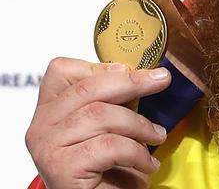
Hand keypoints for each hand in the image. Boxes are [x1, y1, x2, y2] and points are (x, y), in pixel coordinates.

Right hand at [25, 57, 171, 188]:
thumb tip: (145, 73)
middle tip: (162, 80)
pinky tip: (148, 162)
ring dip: (139, 124)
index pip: (62, 71)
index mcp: (50, 110)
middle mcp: (41, 127)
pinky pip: (108, 146)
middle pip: (87, 88)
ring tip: (157, 136)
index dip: (99, 66)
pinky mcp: (61, 169)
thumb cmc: (107, 169)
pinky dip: (136, 152)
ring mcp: (47, 147)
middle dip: (132, 81)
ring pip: (100, 115)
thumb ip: (118, 100)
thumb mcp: (112, 125)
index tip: (131, 69)